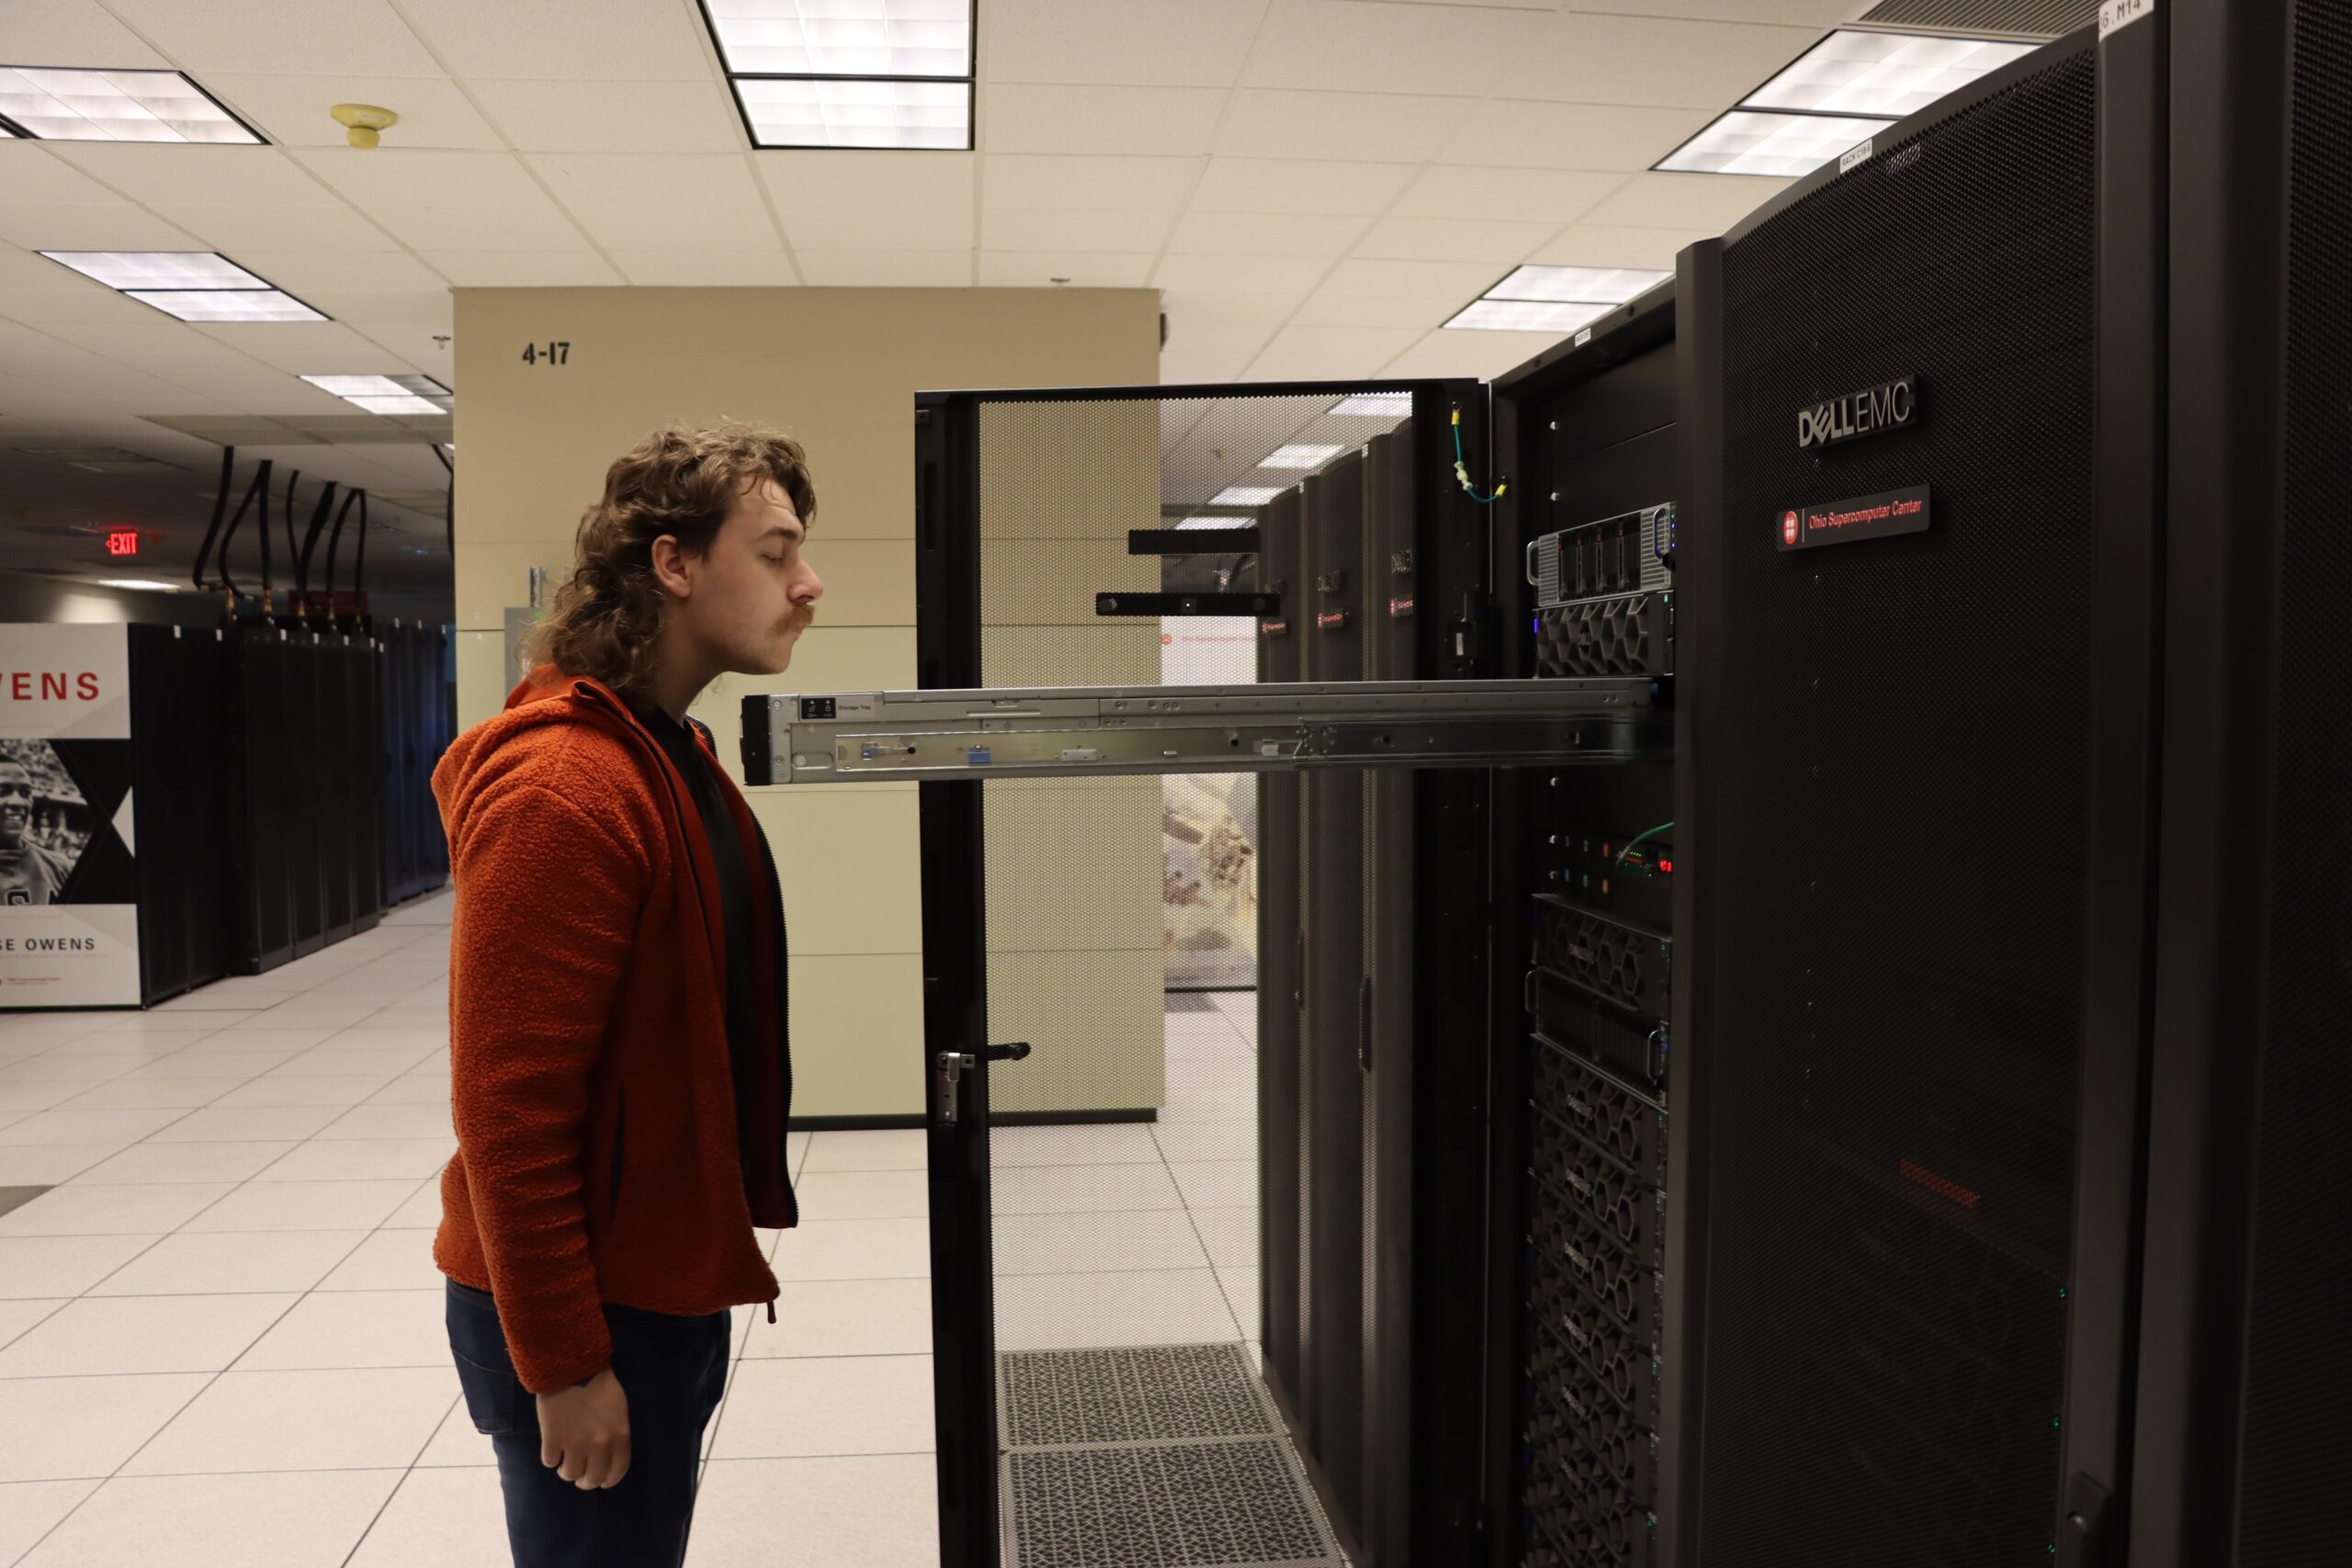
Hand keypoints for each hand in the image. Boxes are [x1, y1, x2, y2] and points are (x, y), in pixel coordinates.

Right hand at [537, 1368, 630, 1488]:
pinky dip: (551, 1458)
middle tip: (579, 1475)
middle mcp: (600, 1444)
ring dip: (566, 1471)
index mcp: (619, 1435)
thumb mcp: (618, 1408)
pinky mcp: (552, 1439)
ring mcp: (575, 1443)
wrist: (572, 1367)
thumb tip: (609, 1456)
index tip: (601, 1481)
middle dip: (585, 1481)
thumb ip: (616, 1433)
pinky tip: (553, 1447)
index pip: (618, 1471)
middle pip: (593, 1479)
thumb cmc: (599, 1385)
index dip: (609, 1480)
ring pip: (569, 1474)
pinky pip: (550, 1462)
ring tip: (565, 1461)